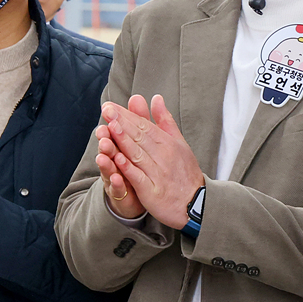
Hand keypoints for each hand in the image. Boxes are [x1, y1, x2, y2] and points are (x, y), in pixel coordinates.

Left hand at [97, 96, 204, 229]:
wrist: (196, 203)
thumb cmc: (185, 172)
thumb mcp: (179, 143)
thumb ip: (165, 121)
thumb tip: (156, 98)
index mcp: (168, 143)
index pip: (144, 126)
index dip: (127, 116)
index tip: (111, 106)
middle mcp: (163, 156)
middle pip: (139, 137)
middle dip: (121, 123)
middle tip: (106, 110)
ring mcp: (157, 174)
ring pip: (137, 154)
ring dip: (123, 141)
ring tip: (109, 127)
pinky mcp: (152, 191)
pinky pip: (138, 177)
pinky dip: (128, 167)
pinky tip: (116, 158)